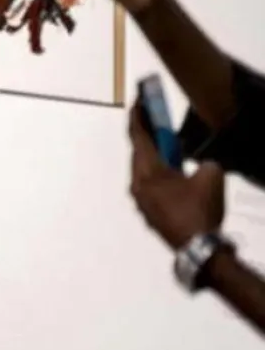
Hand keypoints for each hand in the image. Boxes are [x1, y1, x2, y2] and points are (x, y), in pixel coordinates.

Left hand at [128, 102, 224, 248]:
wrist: (198, 247)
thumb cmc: (201, 210)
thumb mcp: (212, 176)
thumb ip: (205, 161)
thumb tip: (200, 165)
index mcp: (148, 171)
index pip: (138, 137)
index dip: (137, 118)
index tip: (137, 102)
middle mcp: (137, 184)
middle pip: (138, 153)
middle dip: (146, 136)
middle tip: (155, 121)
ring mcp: (140, 200)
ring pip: (142, 171)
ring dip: (153, 156)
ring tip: (167, 146)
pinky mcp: (148, 212)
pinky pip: (148, 186)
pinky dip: (157, 174)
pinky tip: (171, 173)